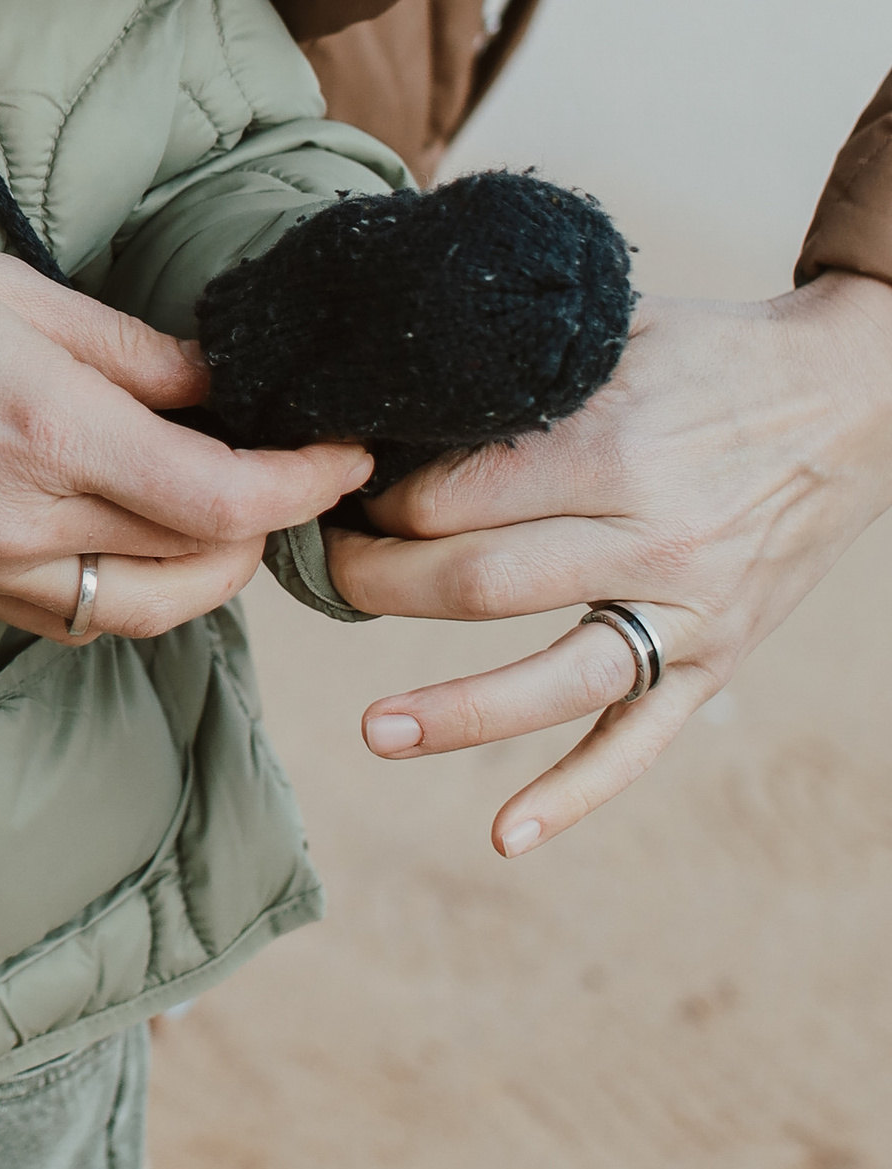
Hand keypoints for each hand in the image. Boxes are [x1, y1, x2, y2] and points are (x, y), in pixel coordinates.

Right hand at [0, 135, 368, 638]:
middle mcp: (24, 519)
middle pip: (202, 570)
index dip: (309, 483)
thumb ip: (138, 353)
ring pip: (145, 611)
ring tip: (221, 504)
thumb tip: (226, 390)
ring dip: (206, 571)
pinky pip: (75, 615)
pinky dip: (131, 586)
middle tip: (291, 467)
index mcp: (52, 430)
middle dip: (267, 528)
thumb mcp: (20, 288)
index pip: (229, 499)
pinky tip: (135, 529)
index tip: (347, 452)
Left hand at [326, 272, 891, 857]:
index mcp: (616, 445)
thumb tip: (392, 410)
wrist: (854, 398)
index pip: (458, 496)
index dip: (381, 501)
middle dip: (381, 584)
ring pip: (553, 678)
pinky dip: (576, 794)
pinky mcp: (719, 658)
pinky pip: (640, 740)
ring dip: (454, 713)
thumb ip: (516, 377)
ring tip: (373, 730)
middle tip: (329, 573)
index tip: (343, 495)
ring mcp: (692, 610)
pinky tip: (506, 833)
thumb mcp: (614, 335)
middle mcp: (655, 537)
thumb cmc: (714, 355)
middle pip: (480, 584)